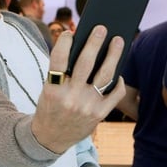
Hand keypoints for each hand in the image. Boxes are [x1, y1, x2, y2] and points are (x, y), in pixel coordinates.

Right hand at [32, 26, 126, 153]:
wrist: (51, 138)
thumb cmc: (50, 107)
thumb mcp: (48, 90)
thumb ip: (62, 73)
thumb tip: (84, 48)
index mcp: (53, 89)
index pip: (58, 60)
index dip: (64, 43)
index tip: (70, 32)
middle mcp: (70, 97)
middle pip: (85, 63)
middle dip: (95, 42)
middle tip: (102, 28)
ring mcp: (87, 106)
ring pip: (105, 75)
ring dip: (113, 55)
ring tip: (118, 41)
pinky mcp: (99, 114)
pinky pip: (114, 93)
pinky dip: (118, 81)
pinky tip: (118, 71)